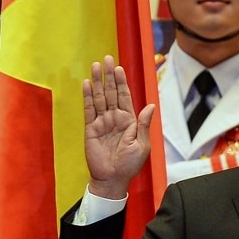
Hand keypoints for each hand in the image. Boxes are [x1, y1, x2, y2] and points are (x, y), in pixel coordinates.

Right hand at [83, 55, 154, 198]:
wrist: (113, 179)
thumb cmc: (130, 164)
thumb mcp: (141, 144)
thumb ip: (143, 124)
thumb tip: (150, 106)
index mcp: (130, 121)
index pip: (125, 96)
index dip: (122, 82)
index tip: (119, 68)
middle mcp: (115, 118)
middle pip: (111, 92)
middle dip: (109, 76)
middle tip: (106, 58)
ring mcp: (102, 122)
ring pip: (100, 98)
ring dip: (98, 82)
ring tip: (95, 66)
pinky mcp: (91, 129)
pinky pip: (89, 110)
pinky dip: (88, 97)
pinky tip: (88, 84)